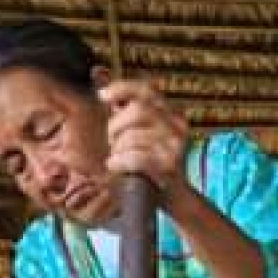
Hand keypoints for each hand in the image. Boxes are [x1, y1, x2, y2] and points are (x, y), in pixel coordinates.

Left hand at [98, 78, 190, 209]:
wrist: (175, 198)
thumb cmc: (151, 165)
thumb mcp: (141, 134)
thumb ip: (124, 110)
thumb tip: (100, 78)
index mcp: (172, 114)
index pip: (148, 90)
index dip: (123, 88)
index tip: (103, 95)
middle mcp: (178, 126)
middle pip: (136, 111)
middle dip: (116, 127)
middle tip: (112, 141)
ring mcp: (175, 146)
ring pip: (132, 136)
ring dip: (118, 150)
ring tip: (120, 159)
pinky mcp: (169, 166)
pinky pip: (134, 157)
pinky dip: (120, 162)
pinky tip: (117, 167)